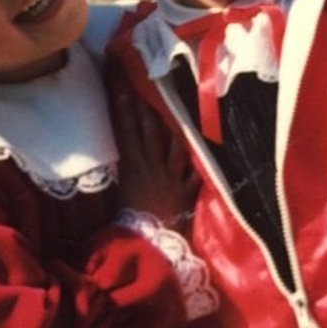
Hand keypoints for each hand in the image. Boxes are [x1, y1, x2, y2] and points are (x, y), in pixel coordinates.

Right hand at [106, 61, 198, 224]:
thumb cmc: (129, 219)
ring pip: (172, 143)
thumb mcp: (121, 189)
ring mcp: (170, 176)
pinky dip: (197, 158)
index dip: (123, 106)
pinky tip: (205, 142)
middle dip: (144, 104)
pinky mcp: (186, 189)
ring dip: (172, 123)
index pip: (125, 129)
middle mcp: (151, 166)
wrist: (147, 245)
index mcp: (131, 166)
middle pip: (148, 129)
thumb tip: (123, 143)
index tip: (122, 85)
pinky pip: (193, 169)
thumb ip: (124, 167)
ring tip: (173, 102)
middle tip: (144, 81)